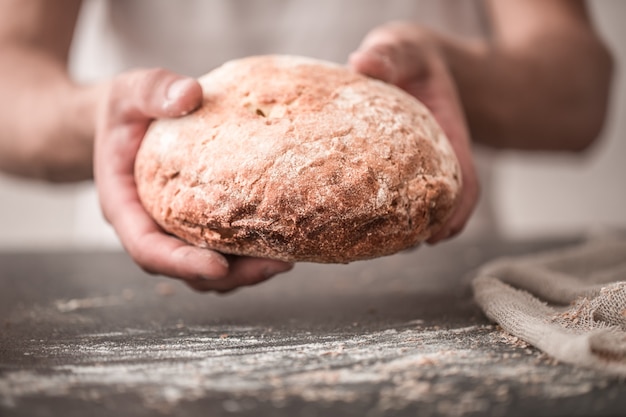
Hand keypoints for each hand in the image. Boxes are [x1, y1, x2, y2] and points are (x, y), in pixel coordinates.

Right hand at [93, 68, 292, 291]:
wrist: (125, 122)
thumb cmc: (125, 110)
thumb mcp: (130, 92)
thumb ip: (153, 91)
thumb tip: (191, 93)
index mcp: (124, 206)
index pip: (147, 248)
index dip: (181, 264)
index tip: (219, 267)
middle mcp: (148, 228)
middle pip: (184, 271)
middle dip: (230, 275)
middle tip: (277, 265)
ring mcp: (172, 231)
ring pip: (205, 270)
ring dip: (245, 272)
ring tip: (287, 259)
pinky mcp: (194, 226)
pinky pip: (219, 251)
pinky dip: (246, 254)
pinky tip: (281, 241)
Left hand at [349, 22, 479, 242]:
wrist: (410, 60)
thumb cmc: (410, 56)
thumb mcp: (403, 48)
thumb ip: (389, 54)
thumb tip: (363, 63)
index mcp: (447, 136)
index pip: (465, 181)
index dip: (457, 211)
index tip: (440, 235)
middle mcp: (435, 158)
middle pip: (442, 205)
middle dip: (425, 230)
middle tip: (397, 248)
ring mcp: (416, 167)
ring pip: (418, 207)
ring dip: (404, 229)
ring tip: (375, 245)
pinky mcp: (395, 170)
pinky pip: (396, 197)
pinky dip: (386, 214)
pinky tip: (360, 224)